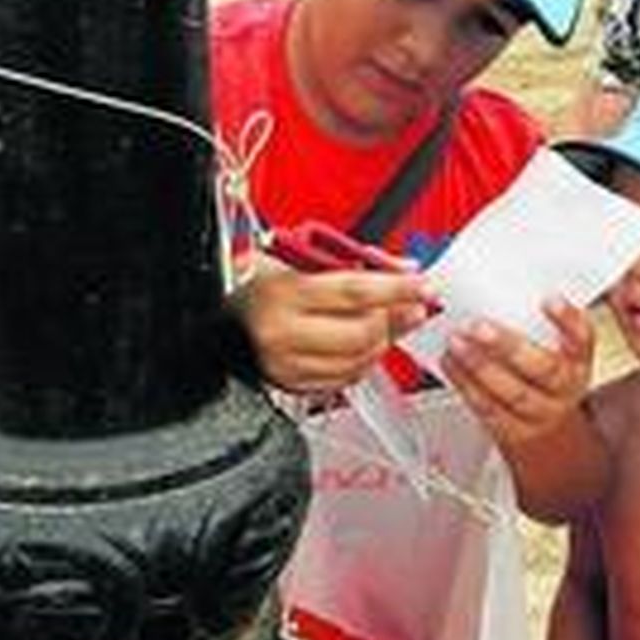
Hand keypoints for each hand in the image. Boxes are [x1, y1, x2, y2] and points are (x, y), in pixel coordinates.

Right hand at [232, 263, 436, 392]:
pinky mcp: (287, 384)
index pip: (355, 291)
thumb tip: (402, 270)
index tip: (424, 286)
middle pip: (361, 333)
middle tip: (415, 307)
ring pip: (356, 362)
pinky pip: (341, 381)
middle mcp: (282, 333)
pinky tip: (365, 346)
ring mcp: (284, 364)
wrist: (214, 308)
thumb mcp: (300, 255)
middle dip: (396, 319)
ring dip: (383, 343)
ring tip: (391, 323)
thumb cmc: (253, 277)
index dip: (398, 289)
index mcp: (283, 292)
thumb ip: (355, 263)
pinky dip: (362, 363)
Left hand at [442, 296, 594, 445]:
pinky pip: (488, 409)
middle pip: (542, 369)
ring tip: (456, 342)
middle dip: (508, 347)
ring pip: (511, 394)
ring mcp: (540, 411)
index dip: (567, 319)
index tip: (548, 299)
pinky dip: (465, 384)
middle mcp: (564, 387)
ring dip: (479, 367)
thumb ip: (536, 322)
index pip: (582, 337)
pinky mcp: (513, 430)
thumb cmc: (547, 371)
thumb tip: (503, 284)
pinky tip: (451, 362)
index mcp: (578, 359)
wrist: (549, 425)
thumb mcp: (555, 346)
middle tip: (478, 325)